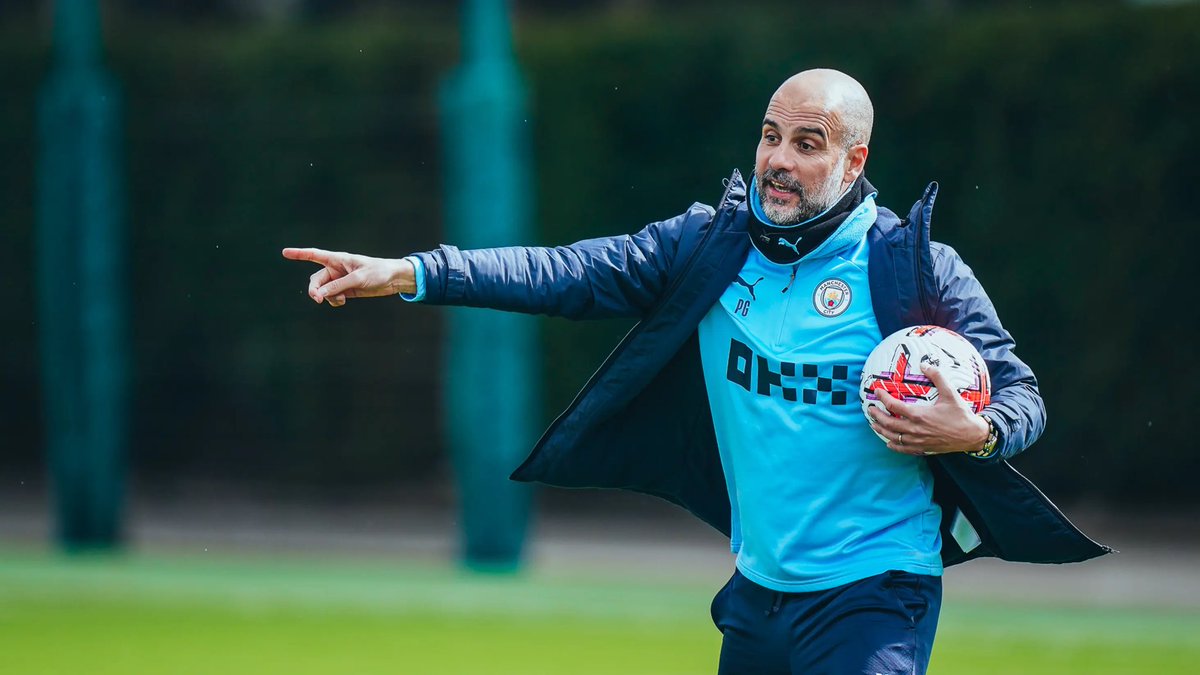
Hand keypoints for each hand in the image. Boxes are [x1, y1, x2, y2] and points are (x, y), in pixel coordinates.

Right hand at [281, 247, 414, 307]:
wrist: (393, 279)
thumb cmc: (378, 272)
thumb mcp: (358, 279)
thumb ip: (338, 286)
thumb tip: (320, 294)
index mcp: (338, 259)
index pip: (314, 255)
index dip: (299, 254)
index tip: (284, 252)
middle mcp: (336, 269)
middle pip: (316, 280)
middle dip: (315, 290)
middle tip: (317, 299)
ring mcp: (339, 280)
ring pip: (323, 290)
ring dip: (327, 297)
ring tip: (341, 300)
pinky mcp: (345, 290)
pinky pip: (332, 297)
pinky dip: (335, 301)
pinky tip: (344, 301)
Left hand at [866, 363, 988, 456]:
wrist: (972, 435)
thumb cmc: (961, 414)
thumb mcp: (950, 393)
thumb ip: (937, 377)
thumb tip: (925, 364)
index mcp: (919, 414)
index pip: (894, 405)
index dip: (883, 398)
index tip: (877, 392)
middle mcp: (915, 429)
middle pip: (888, 423)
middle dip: (877, 415)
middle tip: (870, 409)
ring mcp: (918, 441)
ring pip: (893, 437)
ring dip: (881, 430)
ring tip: (874, 424)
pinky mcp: (923, 448)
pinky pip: (904, 449)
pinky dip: (894, 445)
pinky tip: (889, 442)